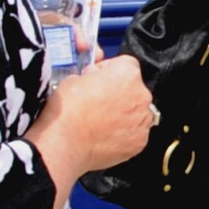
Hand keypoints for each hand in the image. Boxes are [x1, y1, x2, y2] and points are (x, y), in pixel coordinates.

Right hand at [47, 54, 155, 169]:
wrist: (65, 143)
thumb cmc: (68, 111)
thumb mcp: (74, 78)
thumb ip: (93, 75)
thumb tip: (95, 78)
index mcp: (128, 73)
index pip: (125, 64)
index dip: (109, 70)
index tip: (99, 78)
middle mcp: (141, 95)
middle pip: (133, 88)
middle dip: (118, 92)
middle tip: (97, 102)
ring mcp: (143, 119)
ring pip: (137, 111)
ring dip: (124, 113)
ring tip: (100, 121)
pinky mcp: (140, 140)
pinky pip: (135, 132)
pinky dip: (124, 133)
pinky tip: (105, 134)